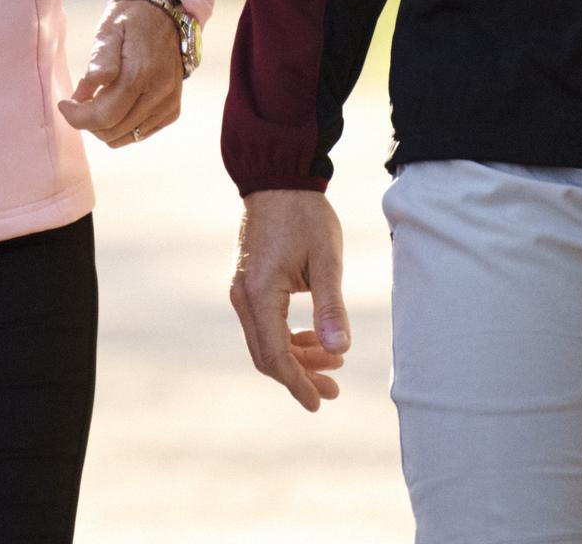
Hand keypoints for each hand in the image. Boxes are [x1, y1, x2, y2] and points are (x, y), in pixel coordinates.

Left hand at [57, 0, 183, 146]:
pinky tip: (116, 103)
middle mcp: (158, 93)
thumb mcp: (108, 31)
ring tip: (98, 100)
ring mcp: (168, 104)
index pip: (104, 116)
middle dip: (88, 121)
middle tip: (80, 100)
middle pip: (112, 131)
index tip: (64, 104)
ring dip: (104, 126)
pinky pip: (139, 134)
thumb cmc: (129, 21)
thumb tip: (81, 96)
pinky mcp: (171, 111)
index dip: (77, 117)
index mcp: (140, 73)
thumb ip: (98, 63)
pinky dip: (121, 126)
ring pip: (124, 137)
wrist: (164, 15)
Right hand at [229, 190, 349, 409]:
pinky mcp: (248, 283)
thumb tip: (339, 348)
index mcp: (259, 294)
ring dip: (297, 357)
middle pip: (266, 355)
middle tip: (333, 390)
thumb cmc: (304, 215)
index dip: (298, 383)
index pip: (275, 355)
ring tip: (333, 362)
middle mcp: (243, 296)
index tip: (320, 402)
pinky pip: (264, 323)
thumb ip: (331, 306)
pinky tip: (314, 338)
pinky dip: (288, 337)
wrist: (276, 178)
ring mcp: (242, 290)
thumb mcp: (326, 260)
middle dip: (299, 376)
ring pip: (265, 341)